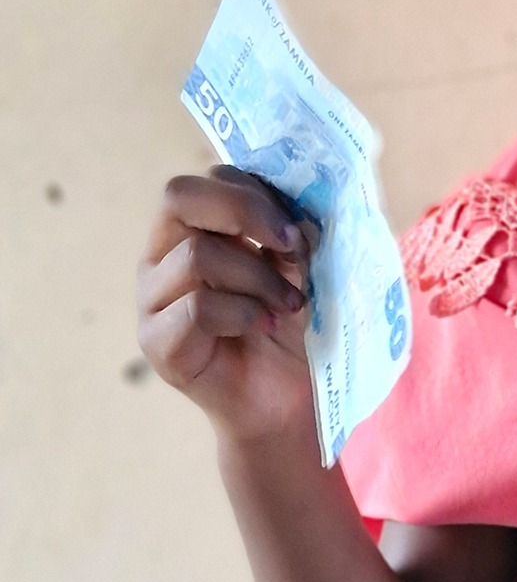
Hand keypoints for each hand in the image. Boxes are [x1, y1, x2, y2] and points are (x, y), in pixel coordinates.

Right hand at [136, 167, 313, 447]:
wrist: (280, 400)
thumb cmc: (284, 327)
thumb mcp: (293, 270)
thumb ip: (288, 237)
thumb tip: (300, 214)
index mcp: (190, 231)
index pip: (205, 181)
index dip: (254, 192)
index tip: (296, 226)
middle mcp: (160, 257)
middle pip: (178, 197)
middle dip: (245, 213)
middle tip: (290, 246)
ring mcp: (151, 299)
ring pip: (196, 256)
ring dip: (257, 278)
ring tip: (287, 306)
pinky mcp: (157, 342)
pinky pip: (197, 307)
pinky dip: (243, 314)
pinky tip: (265, 328)